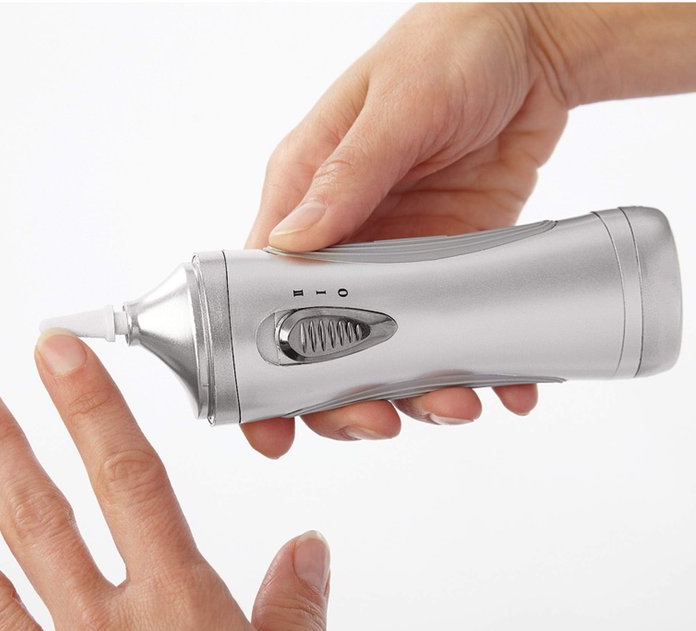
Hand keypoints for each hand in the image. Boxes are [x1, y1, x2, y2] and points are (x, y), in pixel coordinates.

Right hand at [242, 4, 567, 456]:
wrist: (532, 54)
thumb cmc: (449, 50)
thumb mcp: (397, 104)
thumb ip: (346, 174)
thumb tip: (293, 242)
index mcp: (302, 199)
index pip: (258, 296)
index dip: (255, 366)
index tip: (266, 423)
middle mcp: (343, 244)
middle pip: (321, 345)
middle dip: (342, 398)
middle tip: (378, 422)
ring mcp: (396, 266)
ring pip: (388, 354)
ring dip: (416, 394)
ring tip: (457, 405)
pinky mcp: (446, 274)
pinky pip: (451, 336)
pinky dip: (478, 370)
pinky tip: (504, 387)